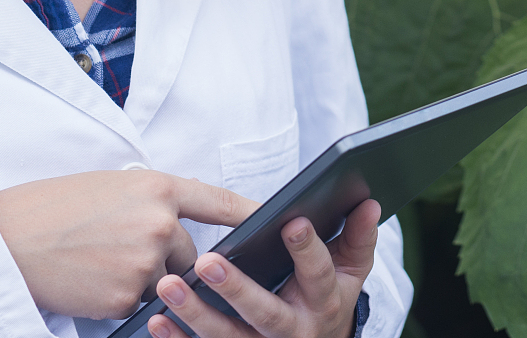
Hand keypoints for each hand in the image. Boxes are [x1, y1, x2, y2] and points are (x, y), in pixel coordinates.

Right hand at [0, 170, 259, 319]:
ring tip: (100, 260)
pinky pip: (139, 303)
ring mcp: (144, 264)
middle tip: (121, 246)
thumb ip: (153, 198)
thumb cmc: (54, 207)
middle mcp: (159, 223)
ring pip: (165, 280)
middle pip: (191, 251)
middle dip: (167, 255)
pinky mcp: (124, 299)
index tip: (284, 217)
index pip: (221, 201)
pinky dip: (119, 296)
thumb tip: (180, 214)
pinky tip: (91, 279)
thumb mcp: (112, 185)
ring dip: (143, 277)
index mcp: (158, 187)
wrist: (8, 239)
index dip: (255, 212)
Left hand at [147, 199, 380, 337]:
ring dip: (196, 314)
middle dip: (235, 288)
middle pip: (264, 311)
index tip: (291, 222)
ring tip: (169, 286)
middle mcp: (294, 329)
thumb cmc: (330, 293)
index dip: (306, 248)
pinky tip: (157, 319)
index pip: (317, 272)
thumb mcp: (351, 268)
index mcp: (325, 299)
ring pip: (228, 336)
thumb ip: (359, 236)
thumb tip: (369, 203)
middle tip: (207, 262)